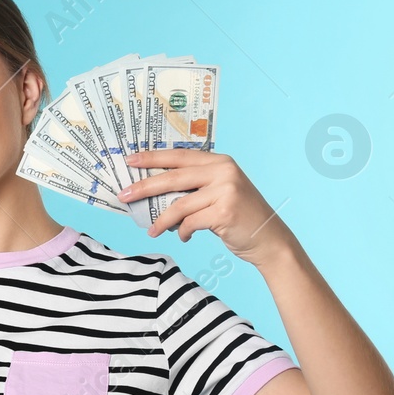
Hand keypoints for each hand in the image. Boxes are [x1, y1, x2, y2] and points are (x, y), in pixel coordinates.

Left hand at [119, 150, 293, 264]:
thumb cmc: (239, 216)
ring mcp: (226, 191)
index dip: (152, 157)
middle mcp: (223, 171)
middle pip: (173, 177)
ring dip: (162, 221)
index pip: (178, 156)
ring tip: (153, 231)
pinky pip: (190, 223)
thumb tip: (153, 190)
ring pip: (179, 205)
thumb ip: (195, 186)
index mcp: (219, 161)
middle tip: (124, 195)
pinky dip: (182, 232)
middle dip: (144, 187)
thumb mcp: (219, 192)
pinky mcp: (224, 212)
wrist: (269, 239)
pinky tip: (184, 237)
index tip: (129, 160)